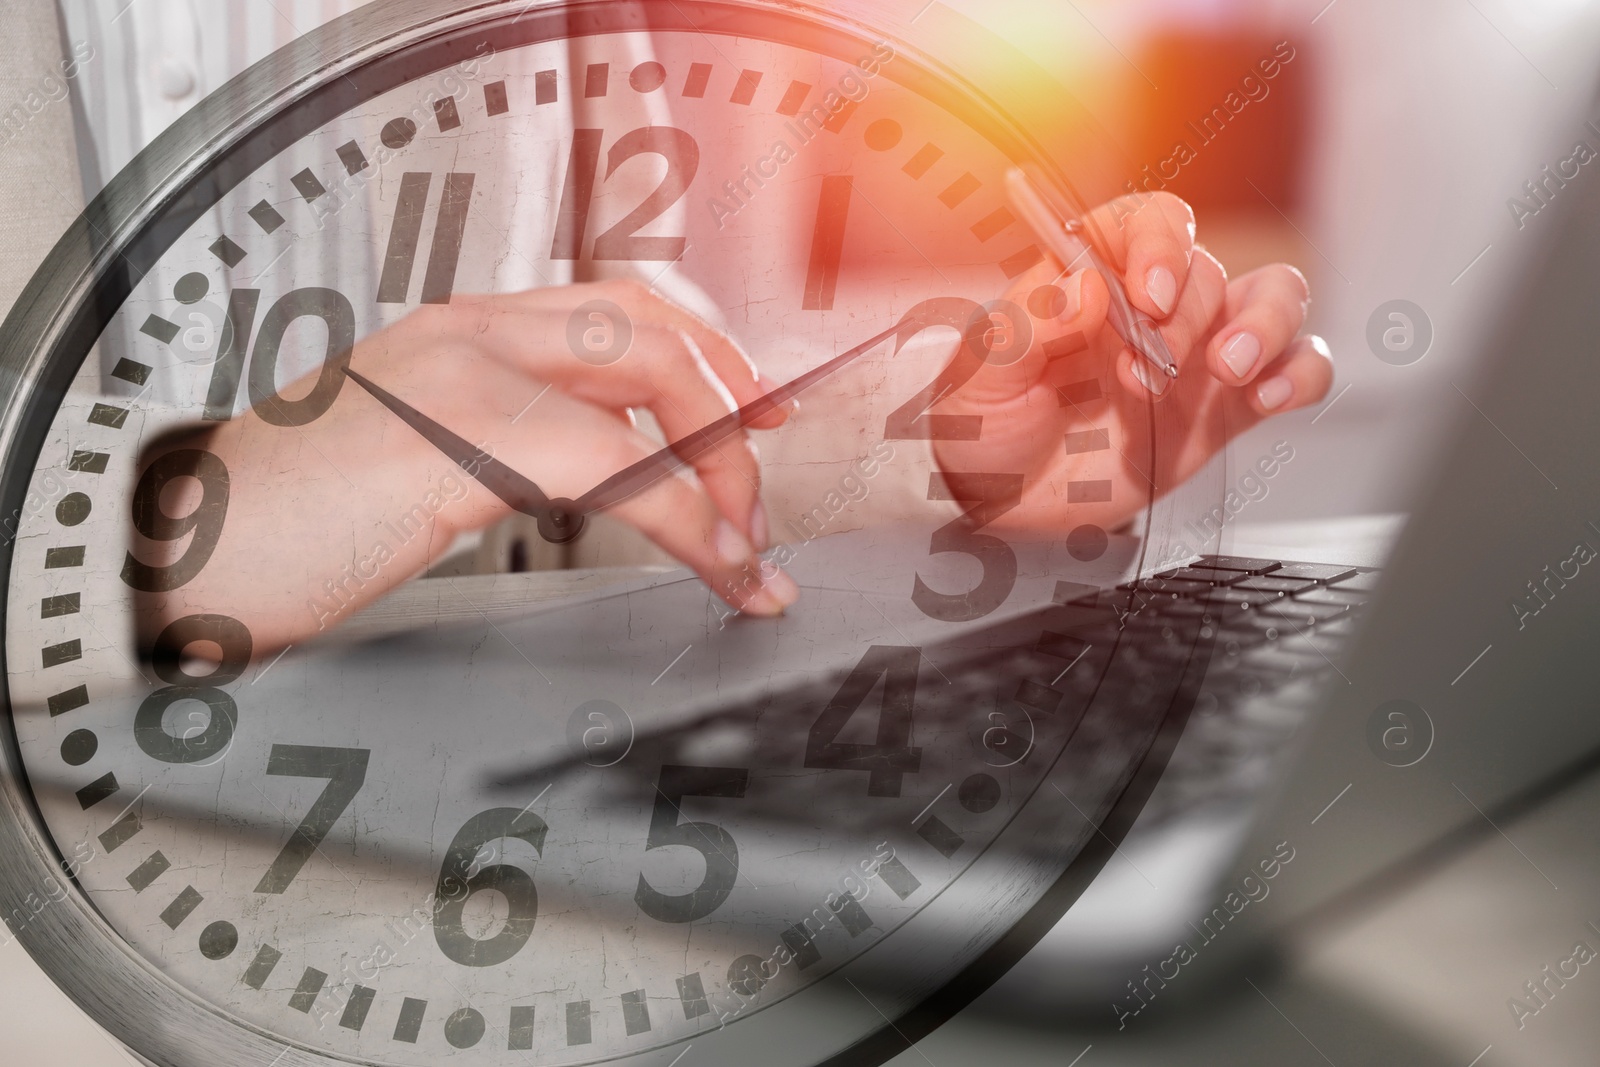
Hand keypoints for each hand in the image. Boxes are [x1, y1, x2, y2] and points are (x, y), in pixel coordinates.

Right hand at [141, 280, 799, 652]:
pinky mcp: (457, 439)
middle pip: (650, 325)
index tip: (753, 411)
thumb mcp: (419, 460)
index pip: (618, 306)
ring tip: (742, 547)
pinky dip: (687, 519)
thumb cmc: (291, 525)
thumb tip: (612, 472)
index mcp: (460, 331)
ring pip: (649, 382)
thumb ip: (510, 442)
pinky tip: (711, 564)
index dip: (706, 353)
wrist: (177, 558)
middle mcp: (467, 331)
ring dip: (720, 469)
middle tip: (765, 478)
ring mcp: (461, 373)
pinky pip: (616, 464)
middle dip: (732, 401)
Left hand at [931, 191, 1332, 536]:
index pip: (1148, 222)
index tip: (1147, 294)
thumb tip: (1086, 284)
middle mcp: (1151, 308)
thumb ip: (1028, 324)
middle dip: (1186, 316)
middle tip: (1144, 373)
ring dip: (1266, 323)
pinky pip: (1295, 367)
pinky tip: (1271, 395)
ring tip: (1230, 369)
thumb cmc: (982, 425)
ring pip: (1273, 298)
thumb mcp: (984, 374)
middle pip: (1207, 270)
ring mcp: (1195, 356)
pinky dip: (1300, 371)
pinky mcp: (1222, 410)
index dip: (1160, 243)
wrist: (998, 505)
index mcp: (1092, 278)